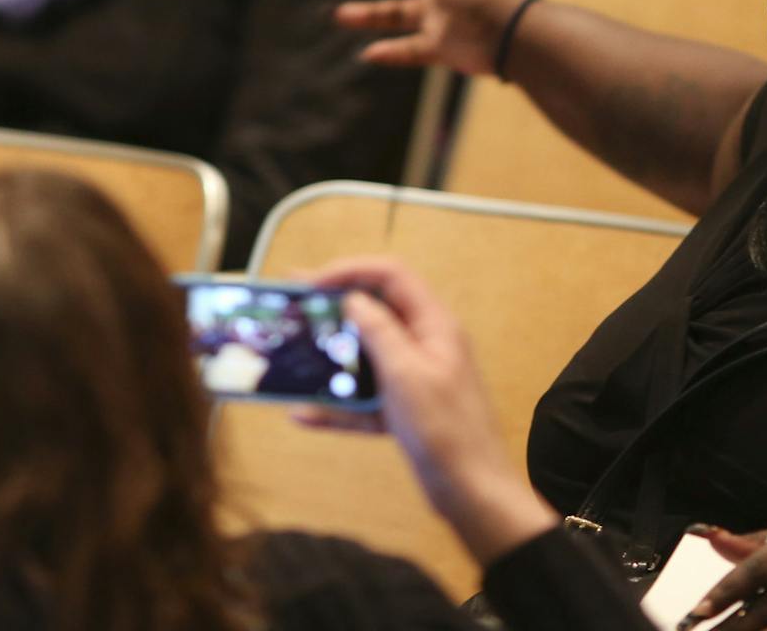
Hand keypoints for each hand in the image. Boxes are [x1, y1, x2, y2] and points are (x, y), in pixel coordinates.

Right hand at [298, 256, 558, 564]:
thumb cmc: (446, 430)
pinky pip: (364, 401)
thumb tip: (354, 300)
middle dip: (334, 309)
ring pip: (366, 356)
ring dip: (331, 357)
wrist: (474, 494)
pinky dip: (336, 406)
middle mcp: (424, 345)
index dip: (351, 271)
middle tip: (294, 306)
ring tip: (293, 354)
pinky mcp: (404, 412)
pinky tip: (303, 414)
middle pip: (376, 312)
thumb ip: (380, 332)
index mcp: (434, 325)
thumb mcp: (408, 374)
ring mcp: (414, 379)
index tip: (313, 283)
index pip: (392, 277)